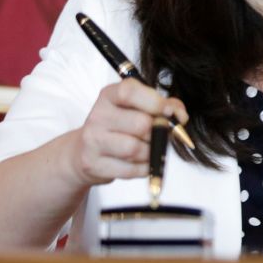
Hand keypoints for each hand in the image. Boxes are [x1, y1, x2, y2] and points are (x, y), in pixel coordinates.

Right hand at [68, 79, 187, 186]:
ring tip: (148, 149)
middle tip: (159, 134)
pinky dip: (144, 168)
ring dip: (150, 152)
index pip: (129, 92)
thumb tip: (180, 116)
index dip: (155, 102)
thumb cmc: (117, 127)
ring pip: (136, 149)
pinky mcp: (93, 165)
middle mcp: (98, 116)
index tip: (169, 111)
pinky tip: (140, 162)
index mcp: (109, 96)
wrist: (82, 152)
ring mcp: (92, 141)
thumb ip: (163, 105)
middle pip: (141, 124)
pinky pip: (131, 170)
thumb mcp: (136, 108)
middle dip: (158, 132)